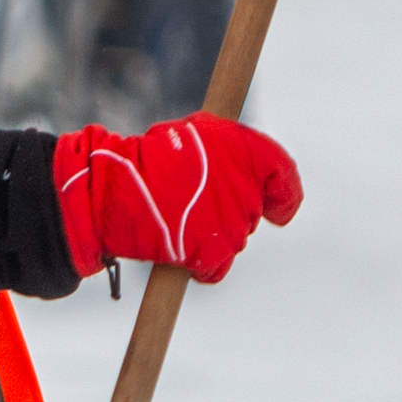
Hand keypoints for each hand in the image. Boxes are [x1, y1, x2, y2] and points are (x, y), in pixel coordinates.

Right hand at [53, 115, 302, 284]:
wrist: (118, 188)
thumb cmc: (151, 158)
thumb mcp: (197, 134)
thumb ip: (231, 149)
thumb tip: (246, 169)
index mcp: (247, 149)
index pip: (282, 176)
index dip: (283, 196)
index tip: (279, 211)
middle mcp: (248, 187)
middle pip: (252, 211)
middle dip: (228, 209)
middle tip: (192, 200)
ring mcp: (233, 223)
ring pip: (234, 240)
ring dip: (211, 235)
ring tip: (177, 218)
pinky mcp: (214, 253)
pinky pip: (216, 267)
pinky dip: (200, 264)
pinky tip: (177, 245)